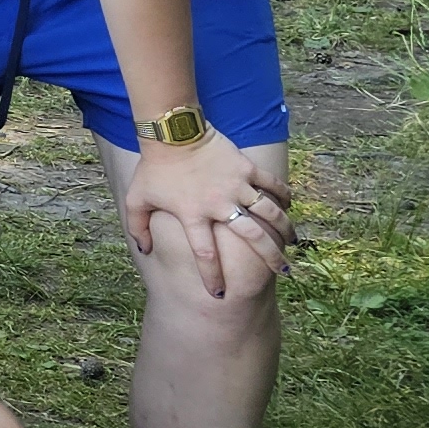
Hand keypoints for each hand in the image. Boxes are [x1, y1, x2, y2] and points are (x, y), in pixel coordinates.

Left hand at [124, 134, 290, 299]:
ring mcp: (236, 185)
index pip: (205, 254)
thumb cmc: (154, 168)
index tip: (220, 294)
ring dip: (284, 228)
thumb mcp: (136, 200)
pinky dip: (283, 195)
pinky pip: (272, 184)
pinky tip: (289, 205)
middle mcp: (218, 204)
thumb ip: (138, 227)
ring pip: (269, 212)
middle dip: (270, 257)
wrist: (172, 133)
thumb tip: (144, 250)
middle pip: (251, 237)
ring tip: (292, 242)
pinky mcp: (246, 168)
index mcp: (192, 215)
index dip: (212, 276)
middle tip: (282, 272)